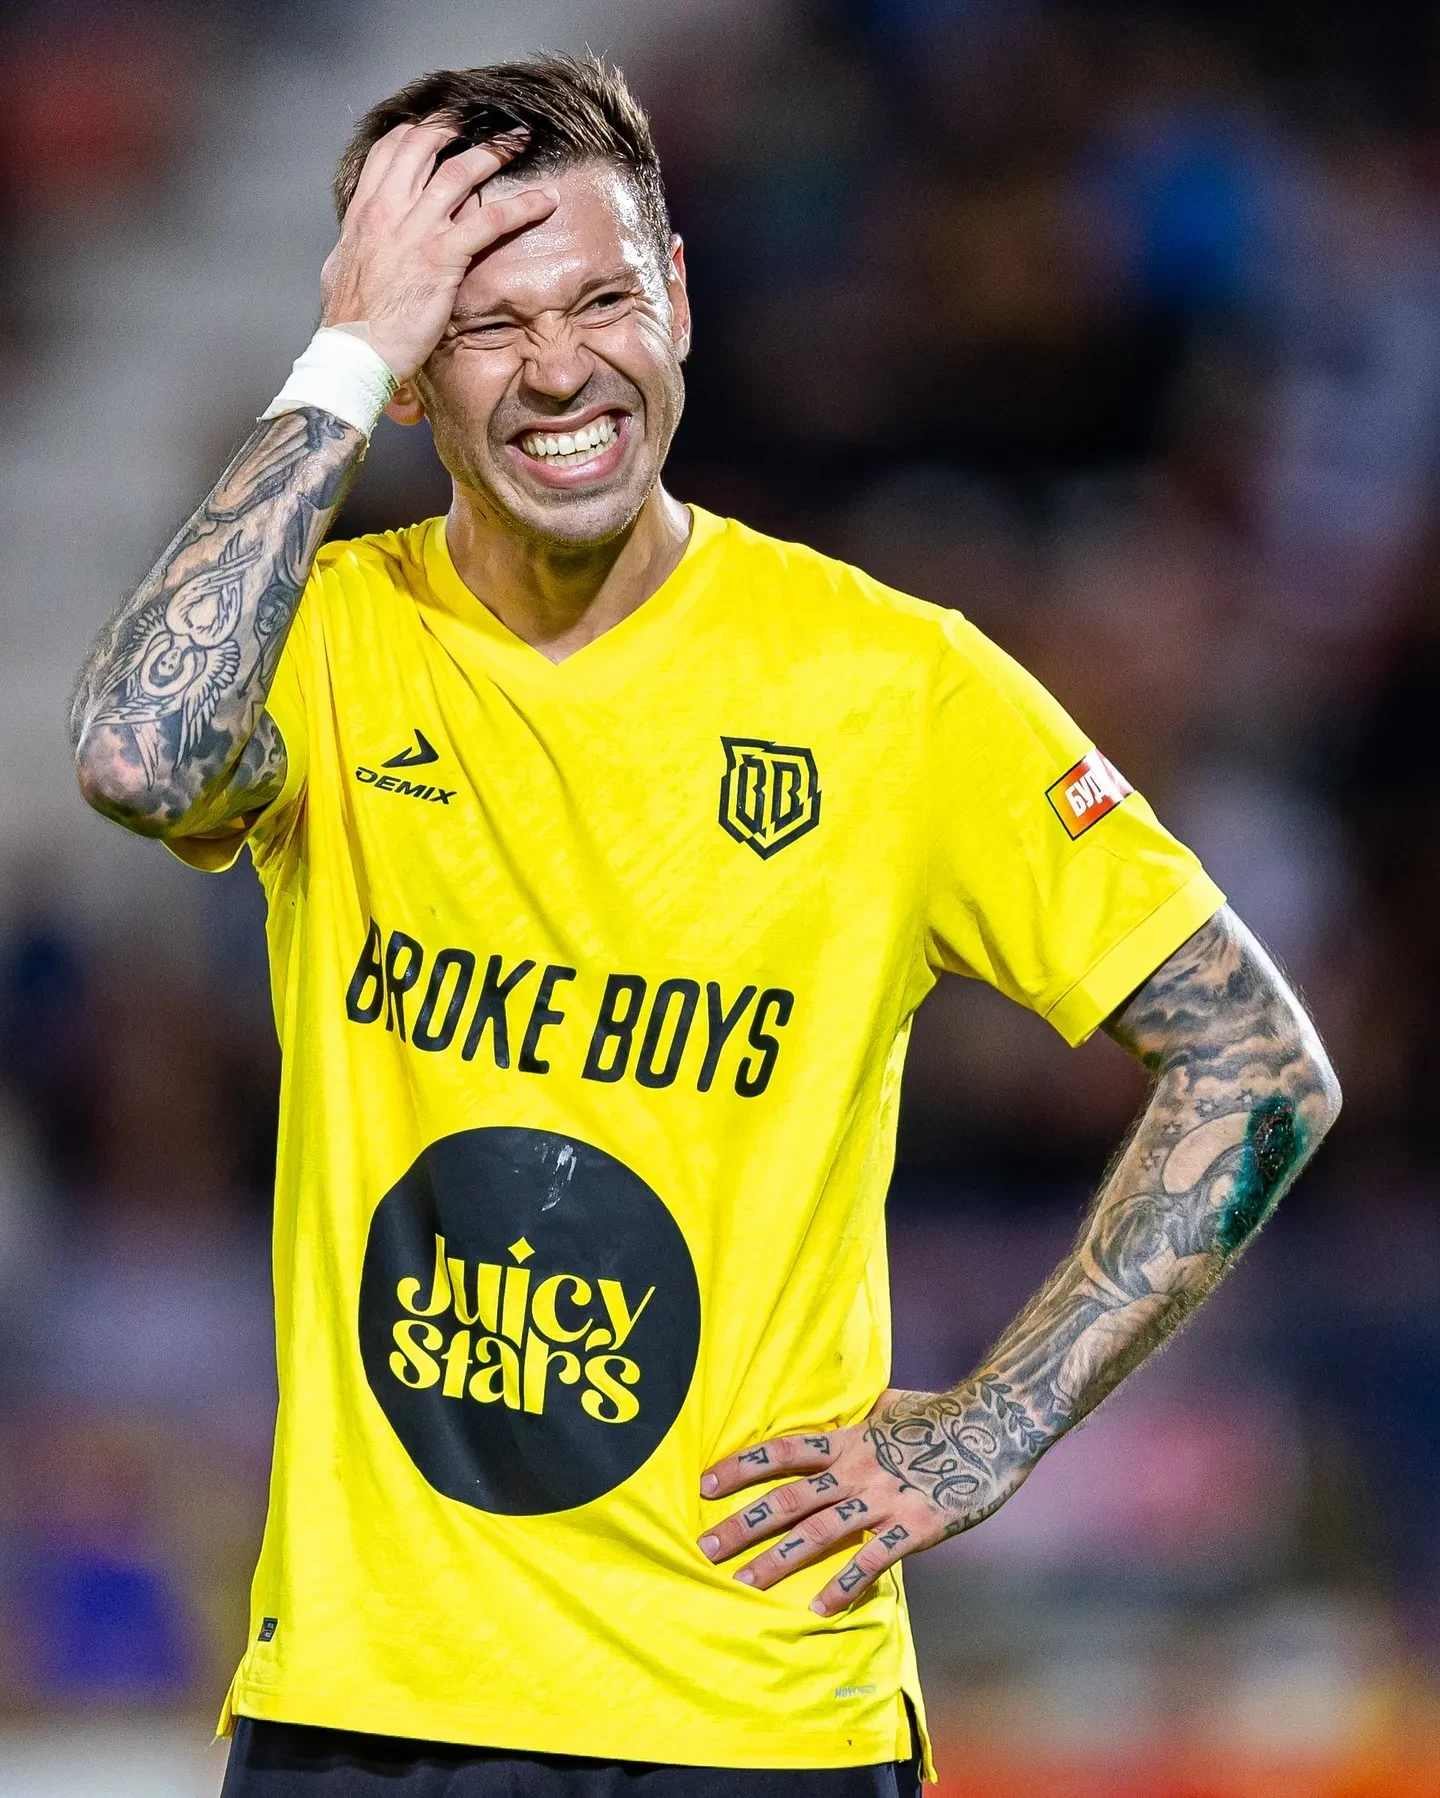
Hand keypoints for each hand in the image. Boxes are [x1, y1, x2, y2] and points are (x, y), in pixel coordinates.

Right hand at [320, 120, 558, 381]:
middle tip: (486, 122)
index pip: (391, 150)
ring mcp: (416, 229)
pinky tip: (546, 201)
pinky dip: (522, 206)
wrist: (354, 351)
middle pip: (424, 144)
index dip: (419, 131)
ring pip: (460, 171)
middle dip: (457, 126)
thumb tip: (355, 241)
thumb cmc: (349, 321)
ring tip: (519, 141)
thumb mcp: (341, 269)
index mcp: (365, 211)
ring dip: (495, 151)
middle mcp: (389, 209)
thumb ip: (356, 246)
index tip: (441, 126)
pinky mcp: (442, 256)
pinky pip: (490, 220)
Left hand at [698, 1381, 1043, 1614]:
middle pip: (788, 1498)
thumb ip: (863, 1417)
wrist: (994, 1423)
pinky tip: (819, 1608)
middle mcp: (856, 1469)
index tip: (705, 1482)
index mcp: (849, 1440)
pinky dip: (844, 1584)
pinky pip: (872, 1560)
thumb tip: (848, 1411)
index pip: (783, 1452)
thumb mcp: (892, 1406)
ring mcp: (884, 1499)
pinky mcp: (916, 1526)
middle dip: (743, 1524)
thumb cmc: (943, 1412)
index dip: (742, 1466)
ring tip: (744, 1584)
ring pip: (819, 1532)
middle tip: (704, 1546)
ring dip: (778, 1560)